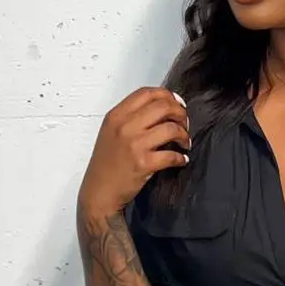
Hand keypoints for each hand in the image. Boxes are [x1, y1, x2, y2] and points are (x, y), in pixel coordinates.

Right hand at [77, 87, 190, 217]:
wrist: (99, 192)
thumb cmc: (107, 163)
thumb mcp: (111, 132)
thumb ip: (130, 117)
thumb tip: (161, 108)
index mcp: (116, 115)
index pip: (147, 93)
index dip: (168, 96)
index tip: (178, 104)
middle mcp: (125, 126)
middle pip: (163, 106)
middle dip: (181, 114)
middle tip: (185, 124)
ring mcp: (134, 144)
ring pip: (171, 128)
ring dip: (184, 135)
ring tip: (185, 143)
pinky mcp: (143, 163)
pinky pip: (171, 155)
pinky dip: (181, 157)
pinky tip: (182, 160)